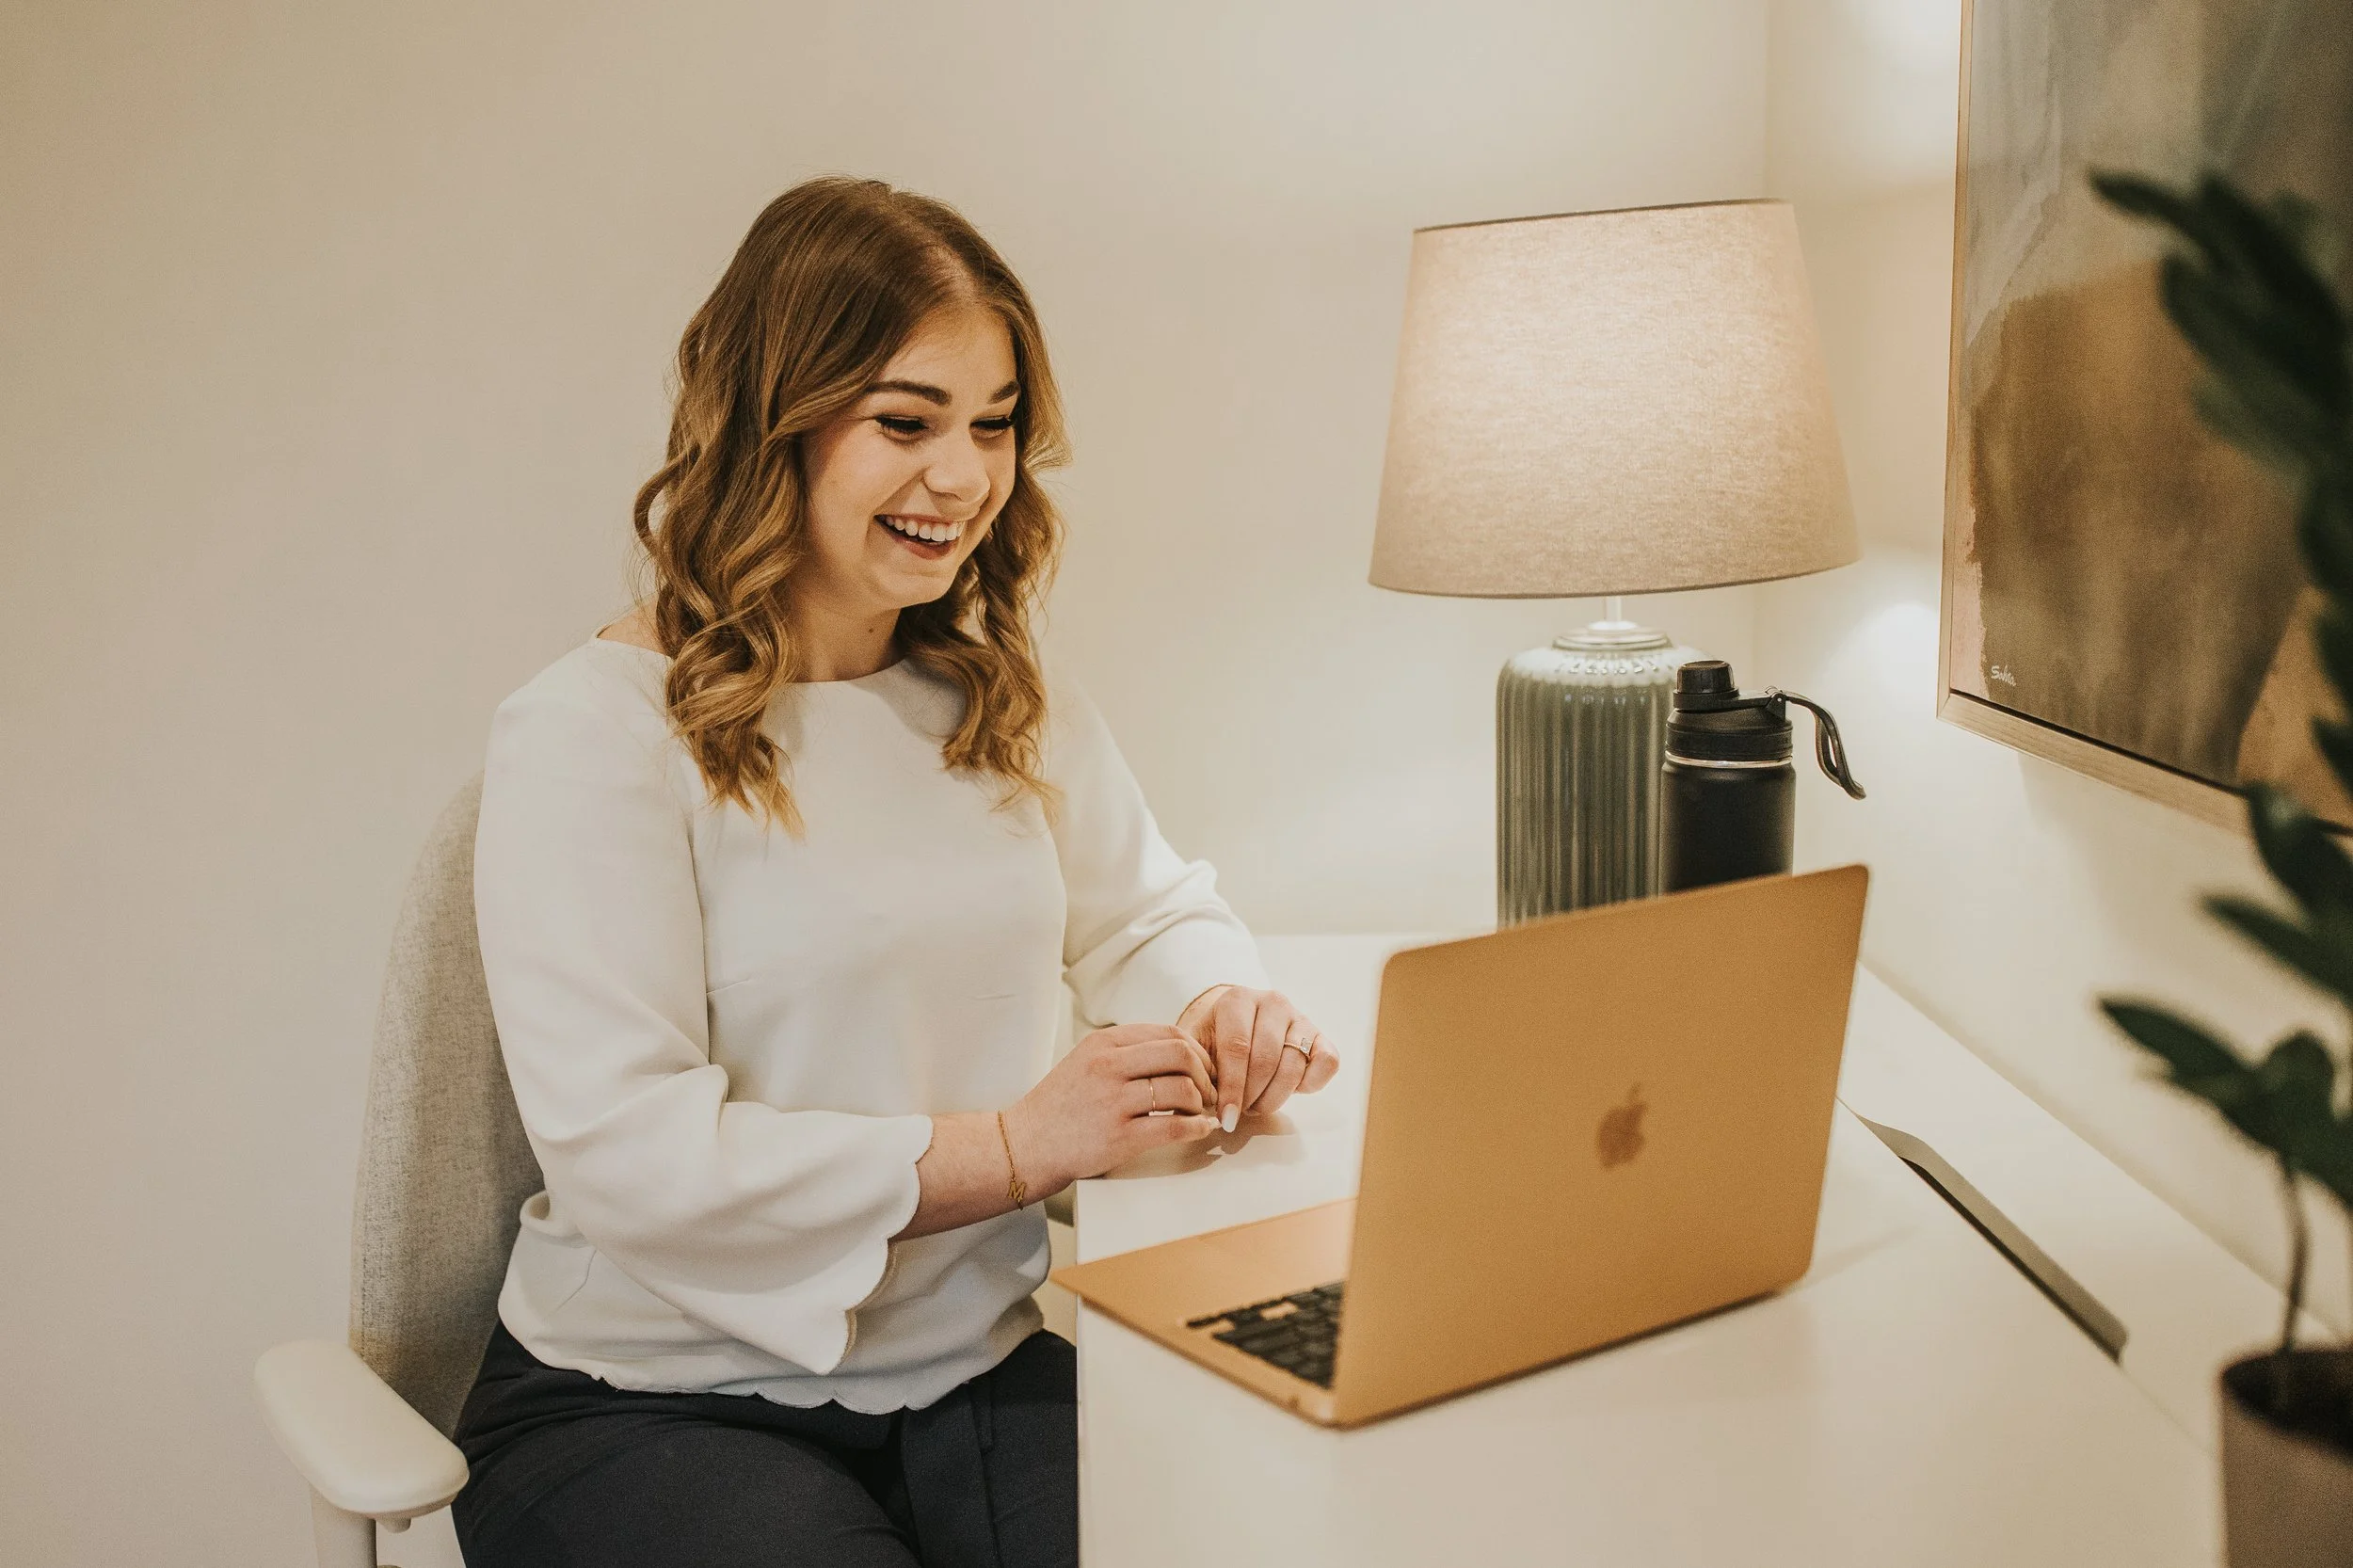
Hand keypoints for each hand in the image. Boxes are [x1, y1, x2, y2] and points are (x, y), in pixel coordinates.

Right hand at [1001, 1023, 1219, 1191]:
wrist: (1025, 1145)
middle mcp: (1108, 1066)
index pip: (1168, 1033)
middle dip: (1205, 1073)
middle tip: (1209, 1090)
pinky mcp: (1119, 1137)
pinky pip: (1175, 1126)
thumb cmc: (1060, 1106)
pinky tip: (1200, 1129)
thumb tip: (1179, 1051)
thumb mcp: (1085, 1062)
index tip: (1203, 1067)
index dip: (1196, 1050)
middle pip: (1181, 1054)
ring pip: (1182, 1089)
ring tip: (1200, 1112)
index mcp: (1103, 1044)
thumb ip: (1125, 1052)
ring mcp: (1113, 1101)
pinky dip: (1197, 1127)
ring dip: (1202, 1102)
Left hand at [1177, 986, 1341, 1130]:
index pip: (1237, 1048)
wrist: (1238, 1025)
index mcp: (1237, 1000)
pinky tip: (1291, 1091)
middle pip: (1266, 1059)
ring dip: (1275, 1097)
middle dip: (1252, 1096)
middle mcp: (1272, 1002)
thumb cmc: (1214, 1043)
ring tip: (1257, 1105)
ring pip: (1294, 1065)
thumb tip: (1193, 1106)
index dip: (1232, 1088)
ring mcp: (1299, 1018)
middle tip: (1241, 1112)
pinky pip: (1327, 1062)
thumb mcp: (1196, 1049)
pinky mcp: (1320, 1036)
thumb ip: (1193, 1070)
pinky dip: (1312, 1084)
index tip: (1226, 1118)